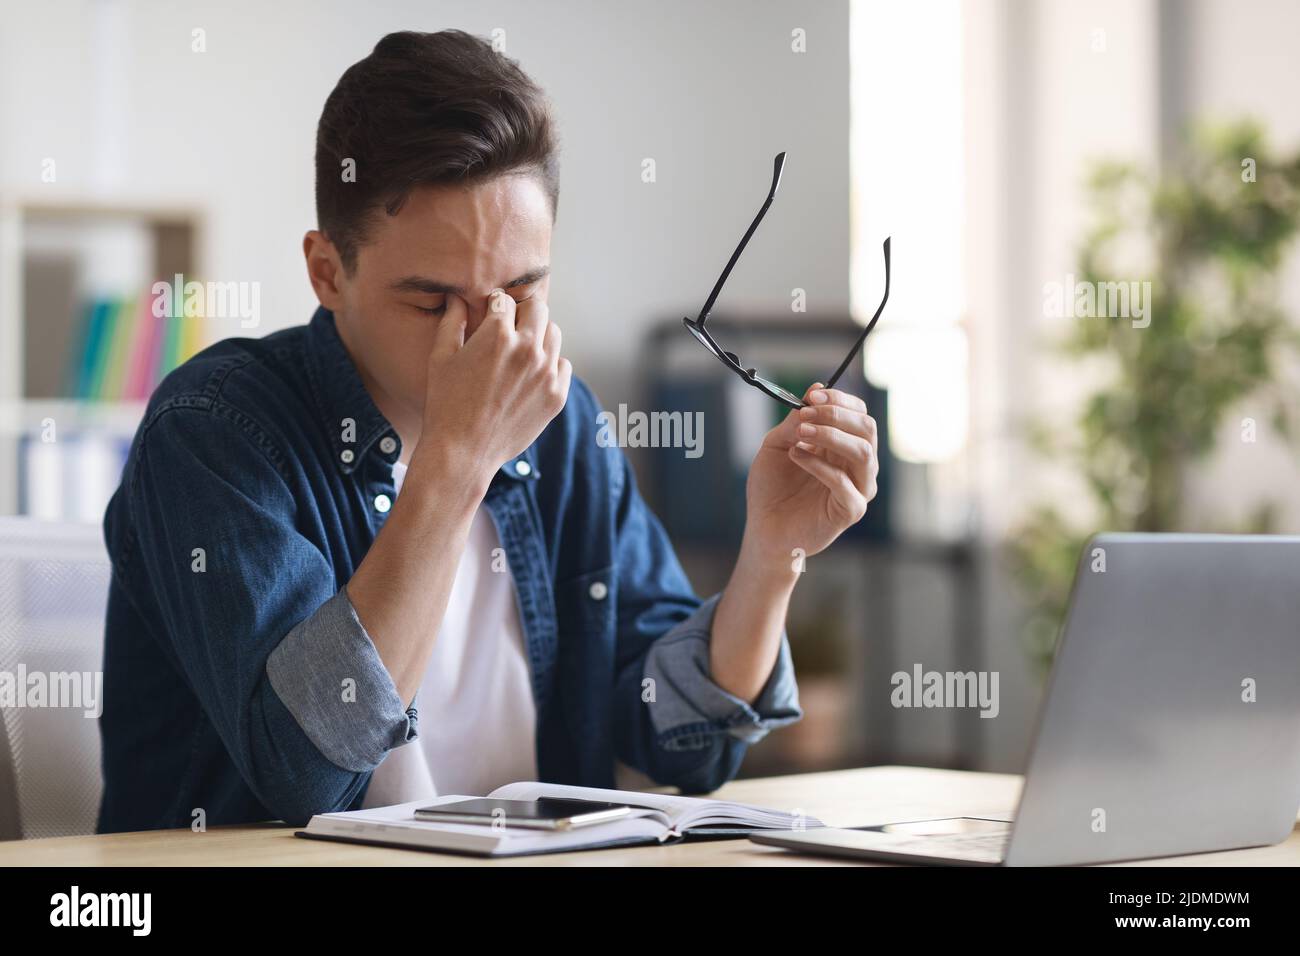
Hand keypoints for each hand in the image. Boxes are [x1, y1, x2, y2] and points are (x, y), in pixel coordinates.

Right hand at [411, 290, 570, 486]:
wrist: (464, 451)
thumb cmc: (446, 403)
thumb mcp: (441, 357)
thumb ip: (453, 320)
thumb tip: (458, 297)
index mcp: (498, 335)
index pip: (506, 300)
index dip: (495, 306)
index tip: (491, 314)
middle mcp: (528, 349)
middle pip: (538, 309)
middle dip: (522, 313)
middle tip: (509, 329)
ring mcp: (546, 373)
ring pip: (554, 334)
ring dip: (538, 336)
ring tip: (520, 352)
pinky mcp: (557, 395)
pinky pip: (563, 365)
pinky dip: (550, 365)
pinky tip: (530, 376)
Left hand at [743, 383, 878, 565]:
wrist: (764, 528)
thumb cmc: (772, 488)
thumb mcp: (777, 444)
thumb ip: (795, 421)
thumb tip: (815, 390)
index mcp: (844, 445)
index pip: (858, 414)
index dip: (840, 400)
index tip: (813, 397)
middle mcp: (857, 464)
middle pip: (867, 428)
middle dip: (837, 415)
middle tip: (806, 415)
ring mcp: (859, 488)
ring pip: (864, 453)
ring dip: (831, 436)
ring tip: (801, 433)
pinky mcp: (851, 510)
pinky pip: (844, 482)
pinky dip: (819, 465)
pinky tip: (796, 456)